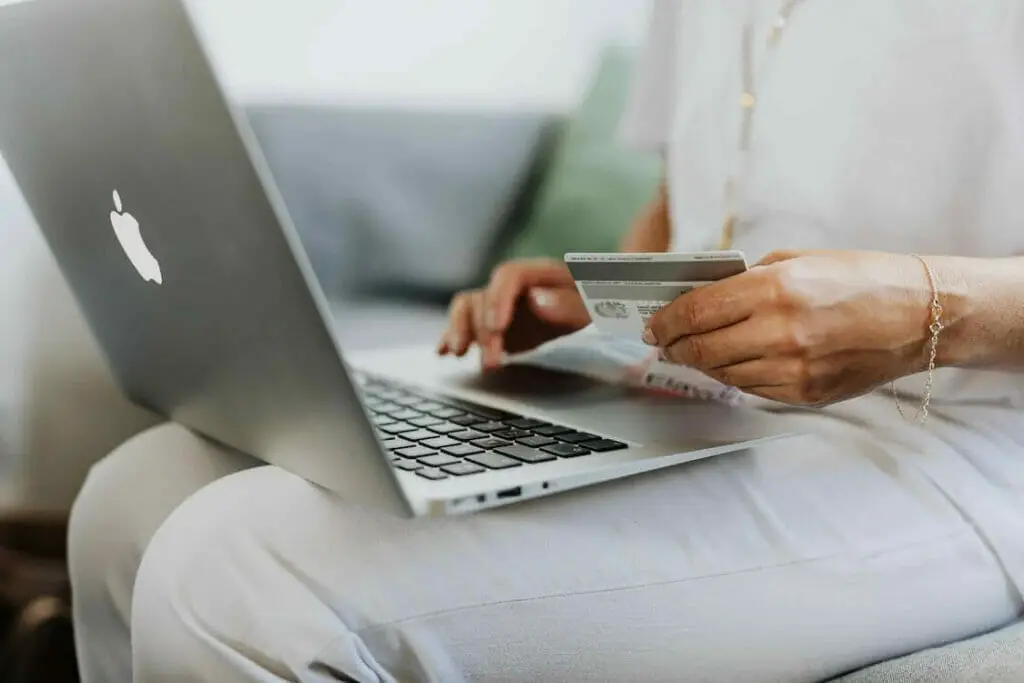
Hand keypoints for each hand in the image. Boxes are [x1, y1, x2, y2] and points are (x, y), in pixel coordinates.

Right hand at [438, 258, 590, 369]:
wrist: (594, 305)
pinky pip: (467, 323)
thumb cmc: (595, 302)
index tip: (497, 327)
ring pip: (468, 307)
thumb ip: (568, 303)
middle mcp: (513, 286)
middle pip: (485, 297)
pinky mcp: (494, 323)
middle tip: (493, 362)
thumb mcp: (594, 304)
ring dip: (460, 330)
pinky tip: (443, 352)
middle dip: (483, 331)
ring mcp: (500, 303)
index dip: (499, 299)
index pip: (508, 275)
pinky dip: (453, 336)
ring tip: (459, 354)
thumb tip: (536, 301)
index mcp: (538, 273)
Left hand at [643, 250, 934, 405]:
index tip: (653, 325)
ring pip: (722, 373)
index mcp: (775, 290)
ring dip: (701, 363)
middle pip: (701, 349)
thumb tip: (701, 298)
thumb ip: (747, 280)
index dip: (666, 321)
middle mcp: (781, 332)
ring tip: (692, 351)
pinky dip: (734, 375)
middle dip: (674, 346)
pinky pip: (752, 389)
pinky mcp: (806, 394)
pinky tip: (732, 362)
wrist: (920, 315)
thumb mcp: (798, 260)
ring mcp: (794, 369)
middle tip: (663, 343)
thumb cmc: (860, 278)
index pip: (697, 311)